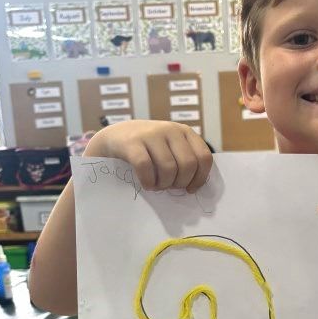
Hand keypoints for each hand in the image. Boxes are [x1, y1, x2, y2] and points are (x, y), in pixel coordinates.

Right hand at [85, 120, 211, 191]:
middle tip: (169, 187)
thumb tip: (196, 186)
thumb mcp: (169, 147)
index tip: (190, 189)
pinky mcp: (132, 142)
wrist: (114, 137)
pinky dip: (148, 182)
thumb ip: (184, 159)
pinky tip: (146, 184)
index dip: (200, 178)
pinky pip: (146, 168)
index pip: (203, 157)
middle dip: (180, 183)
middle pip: (188, 165)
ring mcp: (151, 134)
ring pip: (169, 168)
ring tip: (157, 186)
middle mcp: (170, 129)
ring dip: (164, 185)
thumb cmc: (147, 149)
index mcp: (184, 131)